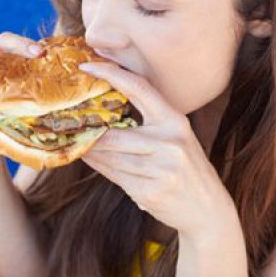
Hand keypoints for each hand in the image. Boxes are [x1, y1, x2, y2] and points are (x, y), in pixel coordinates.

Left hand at [79, 62, 237, 236]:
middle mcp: (170, 143)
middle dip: (90, 131)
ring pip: (111, 157)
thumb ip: (148, 125)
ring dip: (90, 151)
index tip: (87, 65)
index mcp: (175, 122)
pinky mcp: (150, 192)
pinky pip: (114, 176)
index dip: (111, 74)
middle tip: (67, 121)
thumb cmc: (187, 170)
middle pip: (115, 134)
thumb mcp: (176, 140)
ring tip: (75, 142)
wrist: (208, 211)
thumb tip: (105, 112)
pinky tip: (89, 159)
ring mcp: (161, 169)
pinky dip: (99, 166)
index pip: (140, 88)